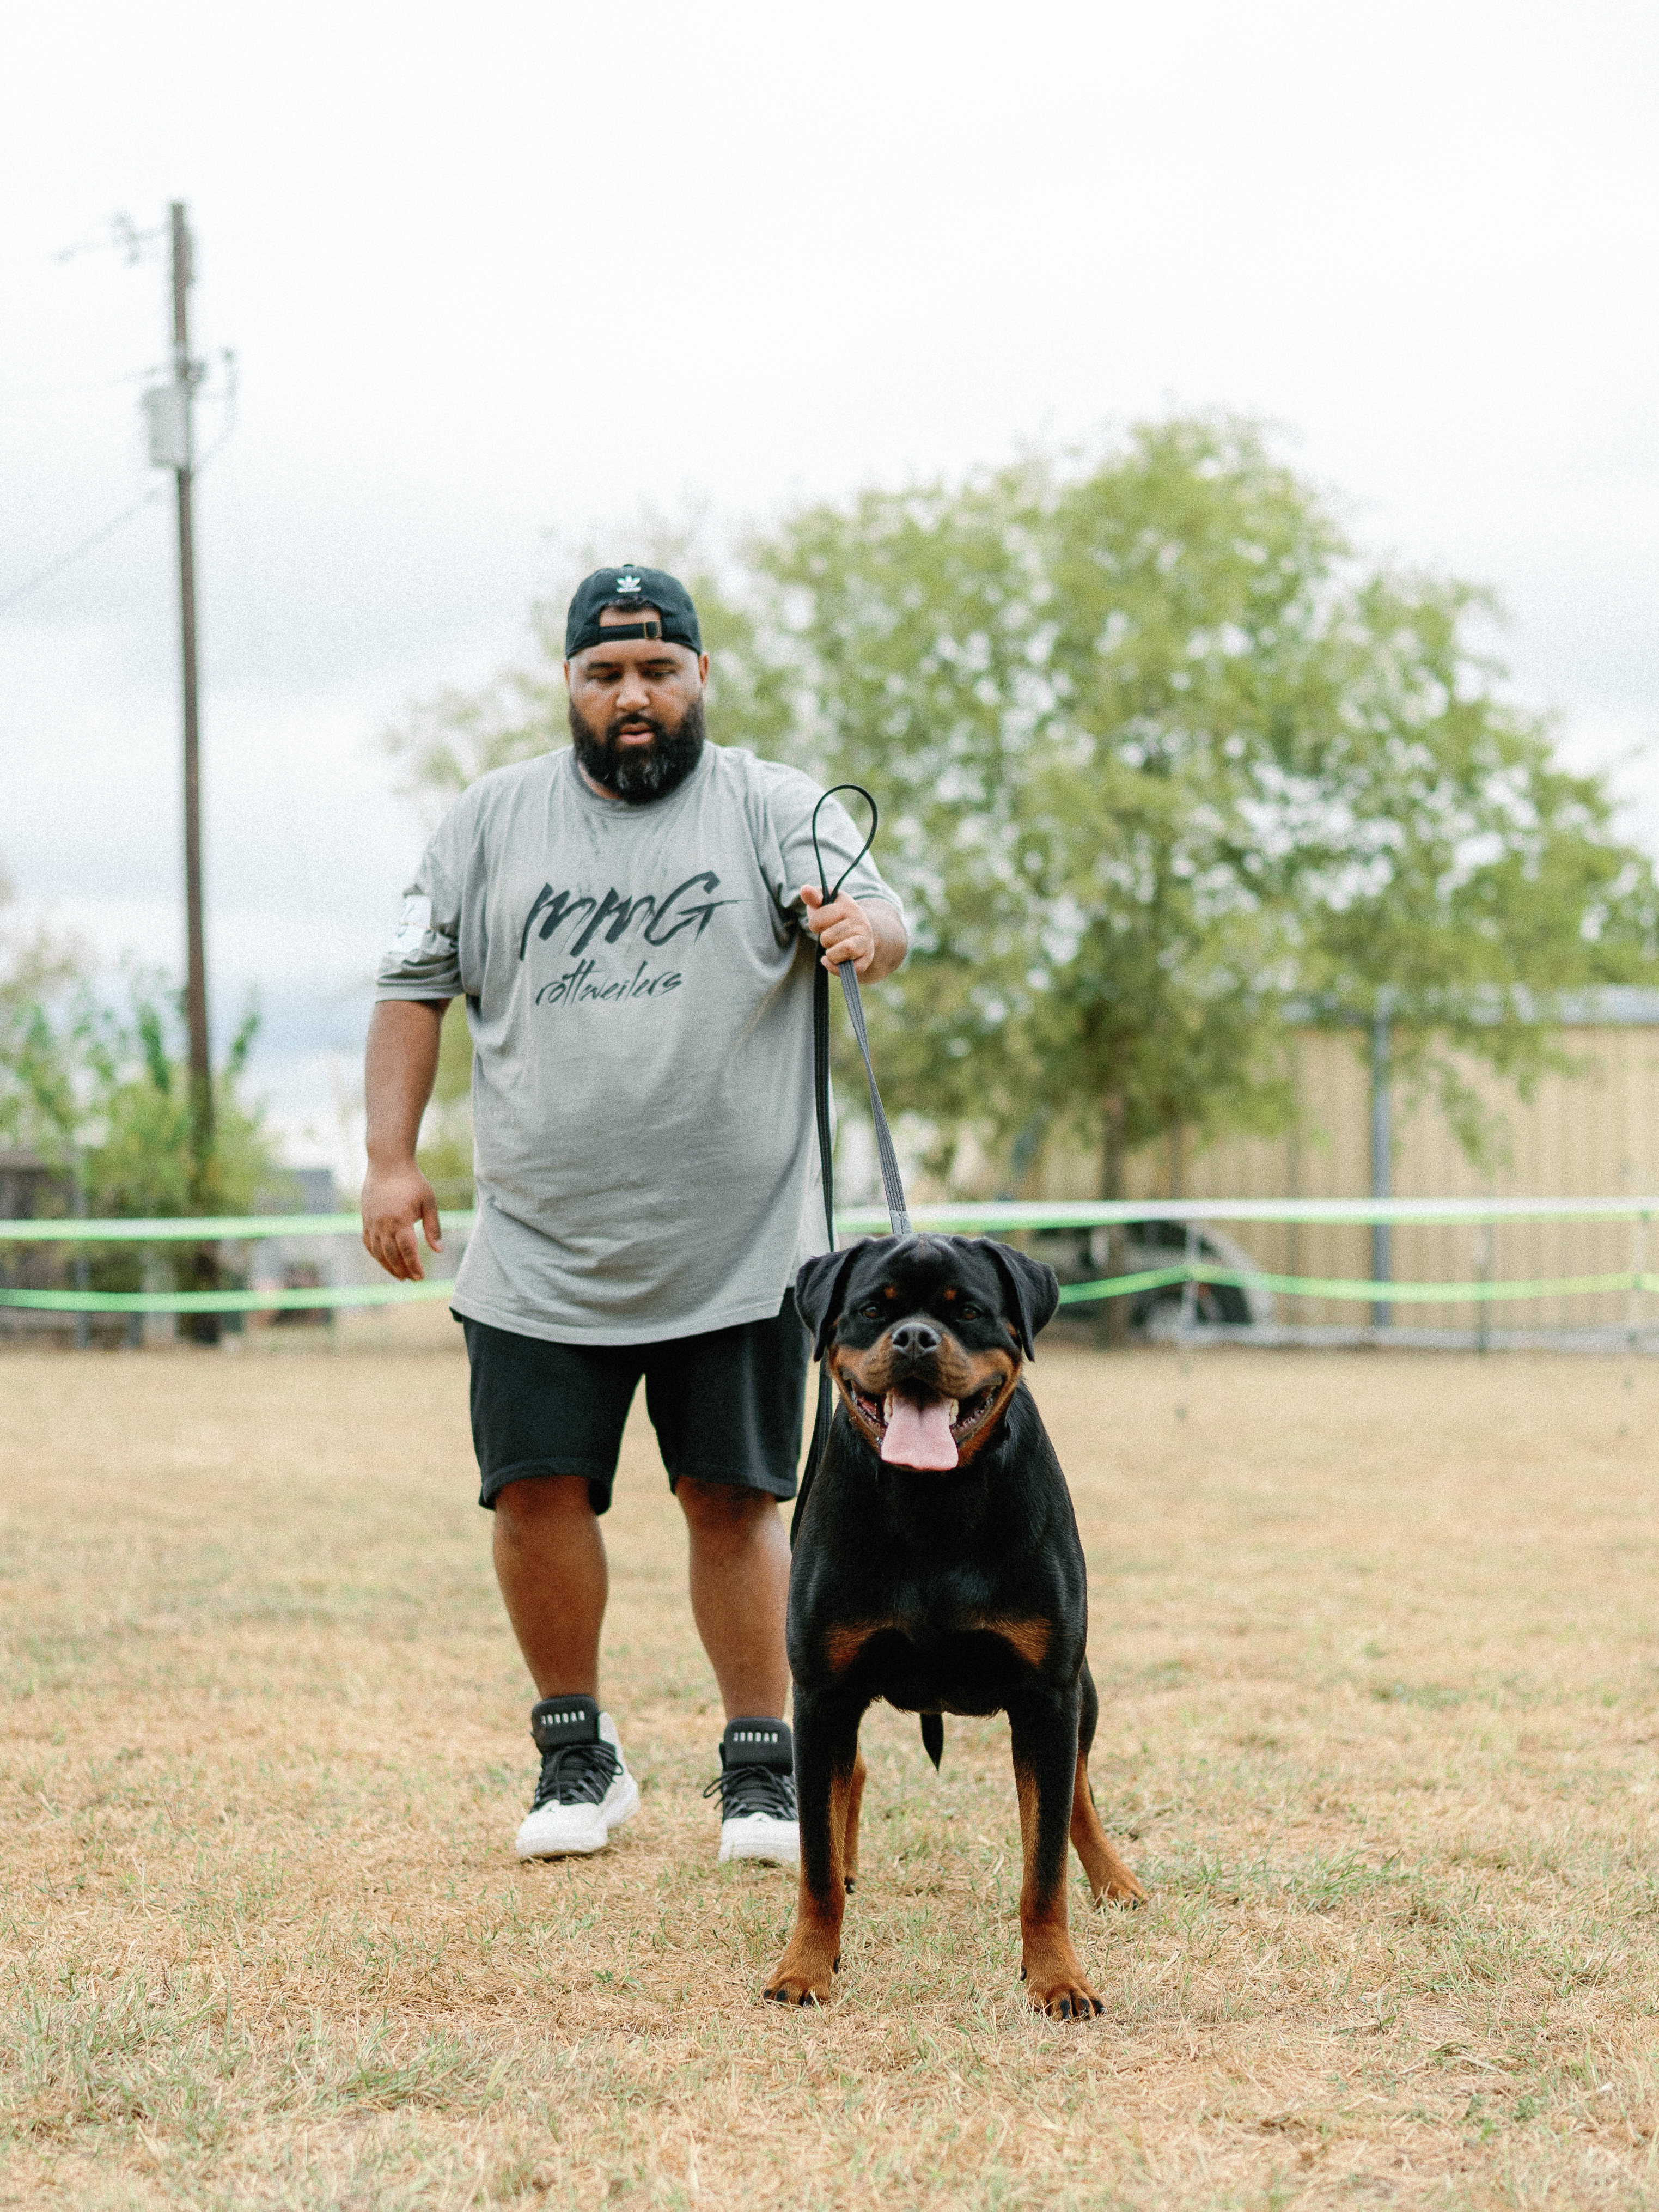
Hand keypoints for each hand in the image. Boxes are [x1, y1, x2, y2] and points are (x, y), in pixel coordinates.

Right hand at [361, 1159, 442, 1281]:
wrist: (387, 1163)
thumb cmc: (412, 1181)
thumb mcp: (428, 1202)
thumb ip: (433, 1227)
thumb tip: (439, 1250)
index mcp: (400, 1220)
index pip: (407, 1251)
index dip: (414, 1266)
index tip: (421, 1278)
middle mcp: (383, 1224)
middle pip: (391, 1255)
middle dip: (402, 1270)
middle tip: (412, 1280)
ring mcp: (371, 1222)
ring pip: (378, 1251)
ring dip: (388, 1266)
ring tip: (399, 1276)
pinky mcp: (365, 1219)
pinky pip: (368, 1242)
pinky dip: (376, 1254)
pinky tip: (384, 1260)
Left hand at [799, 885, 875, 974]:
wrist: (861, 928)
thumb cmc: (836, 915)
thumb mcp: (825, 902)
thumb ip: (813, 896)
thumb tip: (804, 889)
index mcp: (847, 906)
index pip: (818, 921)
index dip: (814, 925)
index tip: (821, 923)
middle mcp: (860, 921)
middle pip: (827, 938)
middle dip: (824, 940)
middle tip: (829, 936)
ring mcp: (866, 940)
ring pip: (844, 950)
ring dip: (831, 953)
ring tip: (833, 948)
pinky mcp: (867, 957)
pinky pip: (853, 968)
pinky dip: (837, 968)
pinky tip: (832, 961)